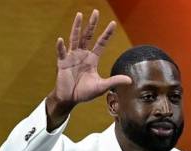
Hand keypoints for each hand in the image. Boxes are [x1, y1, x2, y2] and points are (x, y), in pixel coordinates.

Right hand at [46, 10, 130, 129]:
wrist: (70, 99)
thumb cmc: (84, 92)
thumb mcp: (101, 86)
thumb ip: (114, 81)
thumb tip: (130, 80)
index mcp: (92, 59)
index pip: (101, 43)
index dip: (107, 33)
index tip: (113, 23)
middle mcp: (82, 55)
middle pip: (88, 36)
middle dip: (92, 24)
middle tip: (96, 11)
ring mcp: (71, 57)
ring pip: (75, 39)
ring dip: (77, 27)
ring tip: (79, 15)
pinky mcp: (62, 63)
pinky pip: (61, 53)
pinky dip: (61, 47)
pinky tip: (61, 40)